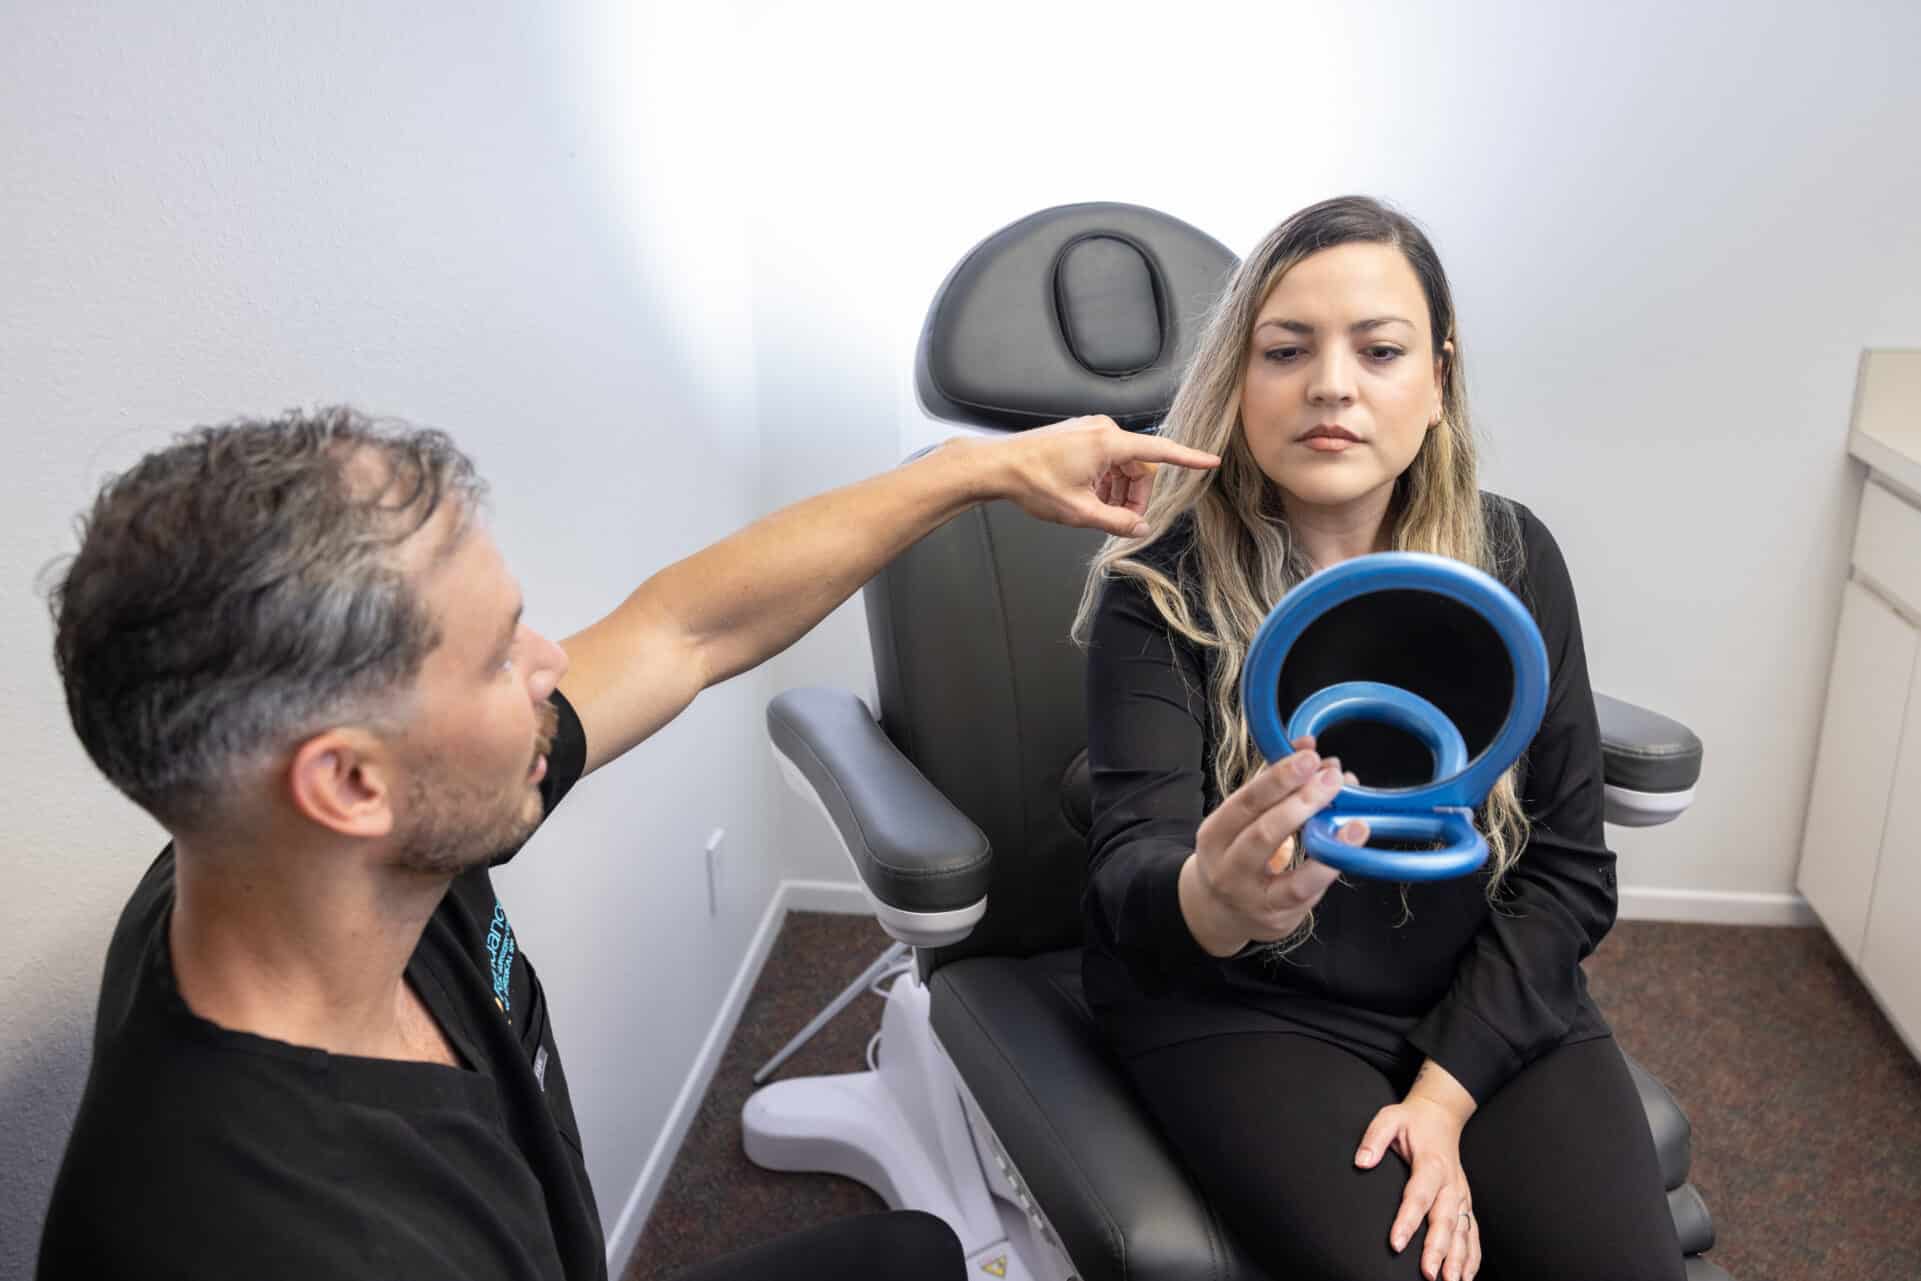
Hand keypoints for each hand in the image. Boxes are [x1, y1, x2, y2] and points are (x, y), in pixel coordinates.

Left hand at [987, 414, 1219, 536]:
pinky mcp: (1080, 433)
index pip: (1160, 451)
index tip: (1211, 461)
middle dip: (1135, 495)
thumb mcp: (1079, 512)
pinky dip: (1105, 479)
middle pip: (1140, 466)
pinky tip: (1089, 496)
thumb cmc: (1034, 483)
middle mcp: (1103, 429)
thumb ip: (1116, 522)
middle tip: (1121, 521)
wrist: (998, 466)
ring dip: (1118, 490)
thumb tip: (1141, 530)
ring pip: (1123, 464)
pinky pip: (1106, 457)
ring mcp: (1090, 429)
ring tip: (1096, 510)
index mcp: (1108, 443)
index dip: (1188, 458)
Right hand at [1177, 735, 1368, 956]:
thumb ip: (1273, 784)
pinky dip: (1330, 870)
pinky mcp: (1278, 919)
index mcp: (1215, 833)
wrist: (1218, 911)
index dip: (1279, 778)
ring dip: (1326, 845)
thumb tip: (1307, 744)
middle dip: (1302, 803)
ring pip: (1290, 873)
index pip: (1246, 802)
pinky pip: (1309, 894)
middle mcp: (1228, 868)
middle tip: (1333, 779)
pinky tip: (1349, 849)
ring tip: (1355, 822)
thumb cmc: (1236, 853)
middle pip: (1264, 834)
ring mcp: (1253, 898)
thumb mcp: (1242, 818)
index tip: (1310, 756)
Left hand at [1355, 1064, 1481, 1280]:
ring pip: (1464, 1232)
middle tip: (1428, 1274)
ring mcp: (1461, 1195)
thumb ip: (1374, 1138)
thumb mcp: (1389, 1118)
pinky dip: (1473, 1256)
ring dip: (1459, 1259)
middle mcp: (1451, 1183)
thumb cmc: (1412, 1121)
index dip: (1407, 1220)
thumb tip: (1361, 1161)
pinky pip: (1473, 1233)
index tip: (1395, 1242)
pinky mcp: (1466, 1203)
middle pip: (1445, 1220)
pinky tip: (1466, 1277)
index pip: (1418, 1195)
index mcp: (1432, 1163)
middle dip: (1437, 1250)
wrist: (1441, 1116)